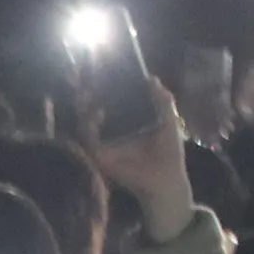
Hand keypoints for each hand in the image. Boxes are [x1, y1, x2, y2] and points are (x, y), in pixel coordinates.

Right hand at [87, 84, 197, 244]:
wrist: (165, 179)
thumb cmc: (169, 153)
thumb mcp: (168, 123)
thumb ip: (163, 102)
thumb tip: (153, 78)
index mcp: (130, 121)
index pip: (113, 101)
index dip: (106, 87)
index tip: (104, 73)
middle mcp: (114, 130)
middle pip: (94, 108)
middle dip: (87, 94)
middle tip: (84, 78)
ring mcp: (104, 142)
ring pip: (86, 122)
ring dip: (84, 107)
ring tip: (86, 93)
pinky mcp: (99, 155)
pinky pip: (89, 139)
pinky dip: (89, 126)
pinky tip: (97, 114)